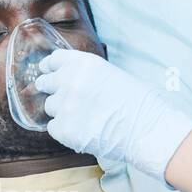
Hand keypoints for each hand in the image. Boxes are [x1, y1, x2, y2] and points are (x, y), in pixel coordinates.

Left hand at [35, 50, 191, 182]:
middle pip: (45, 83)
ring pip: (50, 107)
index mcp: (82, 63)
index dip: (49, 68)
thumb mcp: (110, 75)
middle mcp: (69, 81)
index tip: (47, 72)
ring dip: (61, 111)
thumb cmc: (137, 103)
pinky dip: (64, 130)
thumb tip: (67, 78)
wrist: (146, 129)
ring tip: (84, 118)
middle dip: (51, 89)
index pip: (53, 60)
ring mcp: (65, 106)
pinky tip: (83, 130)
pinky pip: (53, 127)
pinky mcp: (63, 129)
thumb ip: (85, 74)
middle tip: (63, 97)